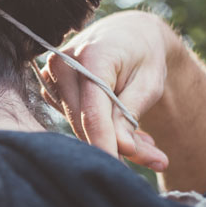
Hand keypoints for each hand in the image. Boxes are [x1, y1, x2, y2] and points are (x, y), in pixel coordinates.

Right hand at [40, 10, 176, 170]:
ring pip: (78, 126)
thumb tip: (119, 149)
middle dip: (117, 146)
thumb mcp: (149, 83)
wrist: (128, 35)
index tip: (116, 172)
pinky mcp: (50, 88)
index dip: (105, 145)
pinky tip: (118, 124)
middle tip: (156, 157)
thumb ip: (130, 115)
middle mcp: (63, 64)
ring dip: (109, 139)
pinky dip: (97, 130)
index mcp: (91, 56)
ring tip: (141, 136)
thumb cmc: (144, 56)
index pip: (93, 113)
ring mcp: (51, 76)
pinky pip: (73, 120)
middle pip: (83, 123)